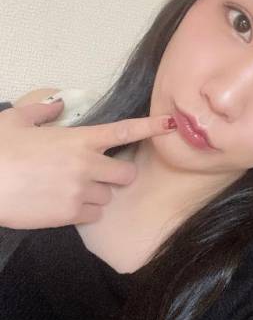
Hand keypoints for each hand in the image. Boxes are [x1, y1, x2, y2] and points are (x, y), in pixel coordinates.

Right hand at [0, 100, 176, 228]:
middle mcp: (87, 165)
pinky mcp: (71, 214)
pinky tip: (61, 204)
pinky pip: (93, 215)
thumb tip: (59, 105)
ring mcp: (81, 191)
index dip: (150, 127)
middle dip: (117, 175)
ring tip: (68, 189)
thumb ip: (43, 111)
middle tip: (99, 174)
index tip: (169, 125)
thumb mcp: (16, 120)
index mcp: (78, 139)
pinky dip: (83, 211)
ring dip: (96, 194)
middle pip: (127, 173)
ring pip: (108, 197)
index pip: (123, 131)